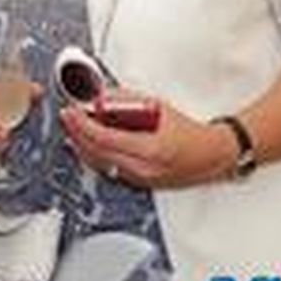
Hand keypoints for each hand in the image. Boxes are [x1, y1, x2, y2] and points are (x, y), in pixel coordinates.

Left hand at [58, 93, 235, 188]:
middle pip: (96, 153)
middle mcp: (143, 169)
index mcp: (150, 149)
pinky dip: (96, 154)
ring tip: (75, 126)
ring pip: (99, 163)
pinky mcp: (139, 183)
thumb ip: (128, 102)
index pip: (104, 138)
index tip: (71, 111)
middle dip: (77, 132)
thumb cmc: (191, 132)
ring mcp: (140, 180)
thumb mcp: (159, 108)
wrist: (212, 155)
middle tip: (68, 116)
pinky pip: (109, 169)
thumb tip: (102, 97)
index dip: (82, 124)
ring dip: (83, 144)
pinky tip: (90, 142)